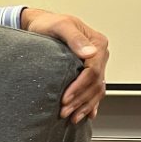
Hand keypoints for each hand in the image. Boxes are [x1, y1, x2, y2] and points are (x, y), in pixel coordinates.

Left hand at [20, 8, 108, 122]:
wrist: (40, 25)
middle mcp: (99, 55)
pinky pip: (94, 91)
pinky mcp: (88, 72)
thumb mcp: (60, 26)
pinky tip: (87, 114)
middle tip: (64, 111)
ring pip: (96, 90)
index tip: (65, 98)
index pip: (93, 71)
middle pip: (95, 83)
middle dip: (80, 100)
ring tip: (72, 117)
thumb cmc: (48, 24)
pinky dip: (90, 104)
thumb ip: (75, 38)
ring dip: (85, 106)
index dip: (80, 87)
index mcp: (98, 44)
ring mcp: (96, 65)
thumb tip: (90, 52)